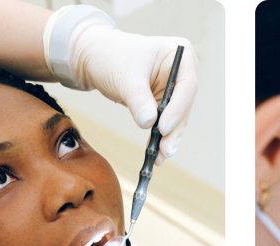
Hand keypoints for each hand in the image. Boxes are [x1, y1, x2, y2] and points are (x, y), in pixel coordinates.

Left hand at [70, 26, 198, 162]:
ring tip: (159, 156)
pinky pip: (165, 122)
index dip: (178, 109)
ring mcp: (174, 88)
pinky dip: (159, 137)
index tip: (163, 127)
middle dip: (174, 129)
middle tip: (165, 149)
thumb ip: (139, 100)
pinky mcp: (164, 102)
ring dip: (168, 138)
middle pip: (184, 105)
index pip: (187, 85)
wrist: (93, 58)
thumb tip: (149, 124)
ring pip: (177, 118)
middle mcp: (183, 72)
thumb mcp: (125, 77)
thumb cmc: (110, 56)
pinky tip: (155, 153)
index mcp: (180, 55)